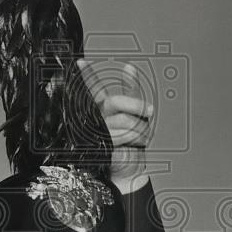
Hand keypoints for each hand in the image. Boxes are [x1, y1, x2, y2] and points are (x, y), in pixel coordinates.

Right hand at [77, 60, 153, 192]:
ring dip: (141, 129)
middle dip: (136, 105)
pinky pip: (126, 135)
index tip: (81, 62)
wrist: (130, 169)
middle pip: (114, 102)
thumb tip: (129, 68)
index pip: (93, 89)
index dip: (87, 76)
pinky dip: (138, 139)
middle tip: (150, 111)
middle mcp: (97, 117)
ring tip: (140, 138)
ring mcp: (99, 131)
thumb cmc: (131, 143)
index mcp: (103, 108)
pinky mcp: (104, 145)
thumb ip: (132, 91)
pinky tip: (135, 145)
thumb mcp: (136, 113)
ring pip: (125, 120)